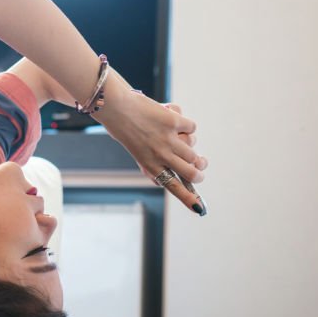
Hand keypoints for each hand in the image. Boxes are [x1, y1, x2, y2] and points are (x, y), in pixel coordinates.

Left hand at [94, 80, 206, 212]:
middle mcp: (160, 155)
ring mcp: (168, 139)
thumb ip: (150, 166)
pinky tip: (173, 119)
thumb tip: (162, 179)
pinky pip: (191, 127)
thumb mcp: (136, 153)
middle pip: (190, 171)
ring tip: (181, 138)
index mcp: (150, 166)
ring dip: (191, 146)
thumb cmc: (125, 130)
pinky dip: (186, 124)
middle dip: (198, 173)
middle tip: (200, 168)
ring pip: (193, 151)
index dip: (187, 199)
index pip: (173, 186)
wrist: (118, 108)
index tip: (199, 208)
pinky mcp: (173, 122)